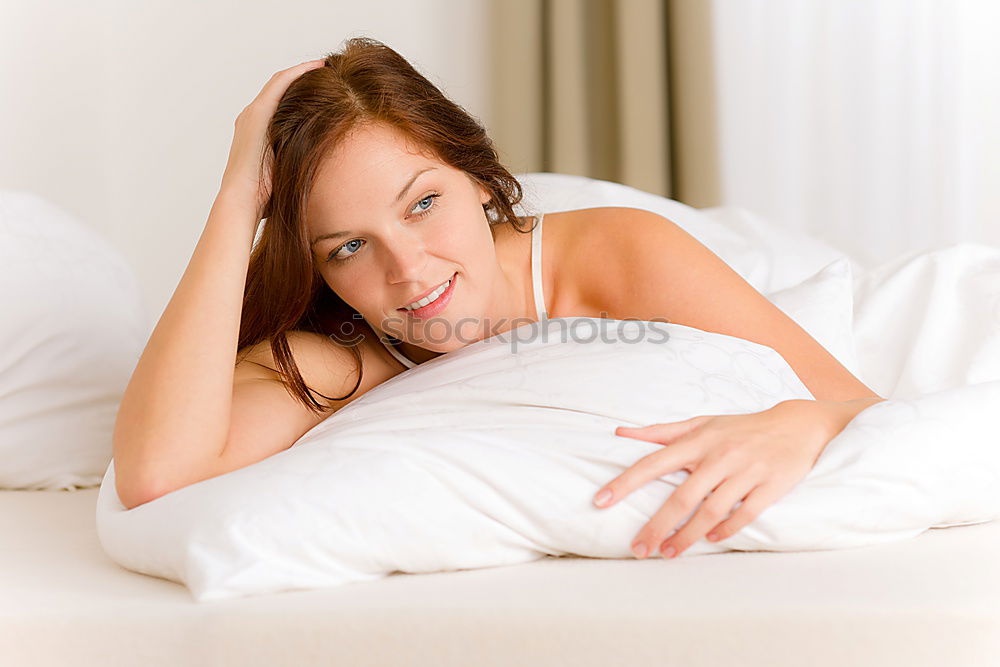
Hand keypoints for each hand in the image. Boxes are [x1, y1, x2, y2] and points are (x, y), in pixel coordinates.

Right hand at [220, 58, 326, 221]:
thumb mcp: (286, 177)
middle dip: (302, 79)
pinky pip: (280, 83)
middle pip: (279, 91)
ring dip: (303, 72)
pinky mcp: (258, 113)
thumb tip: (325, 179)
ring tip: (325, 66)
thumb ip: (298, 169)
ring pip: (280, 83)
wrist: (243, 202)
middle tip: (327, 72)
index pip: (279, 106)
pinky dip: (298, 72)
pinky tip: (317, 67)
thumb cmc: (264, 200)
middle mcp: (251, 119)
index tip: (323, 91)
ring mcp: (252, 114)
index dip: (300, 95)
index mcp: (256, 134)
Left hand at [593, 399, 832, 559]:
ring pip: (711, 511)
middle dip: (656, 525)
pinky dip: (726, 530)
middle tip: (637, 548)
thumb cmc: (740, 428)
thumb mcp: (701, 423)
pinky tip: (710, 541)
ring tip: (667, 553)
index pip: (653, 462)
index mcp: (698, 441)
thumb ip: (660, 432)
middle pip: (681, 497)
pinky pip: (745, 514)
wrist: (796, 426)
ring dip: (687, 536)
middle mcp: (719, 456)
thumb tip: (620, 432)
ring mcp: (745, 472)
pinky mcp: (770, 486)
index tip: (601, 501)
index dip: (625, 483)